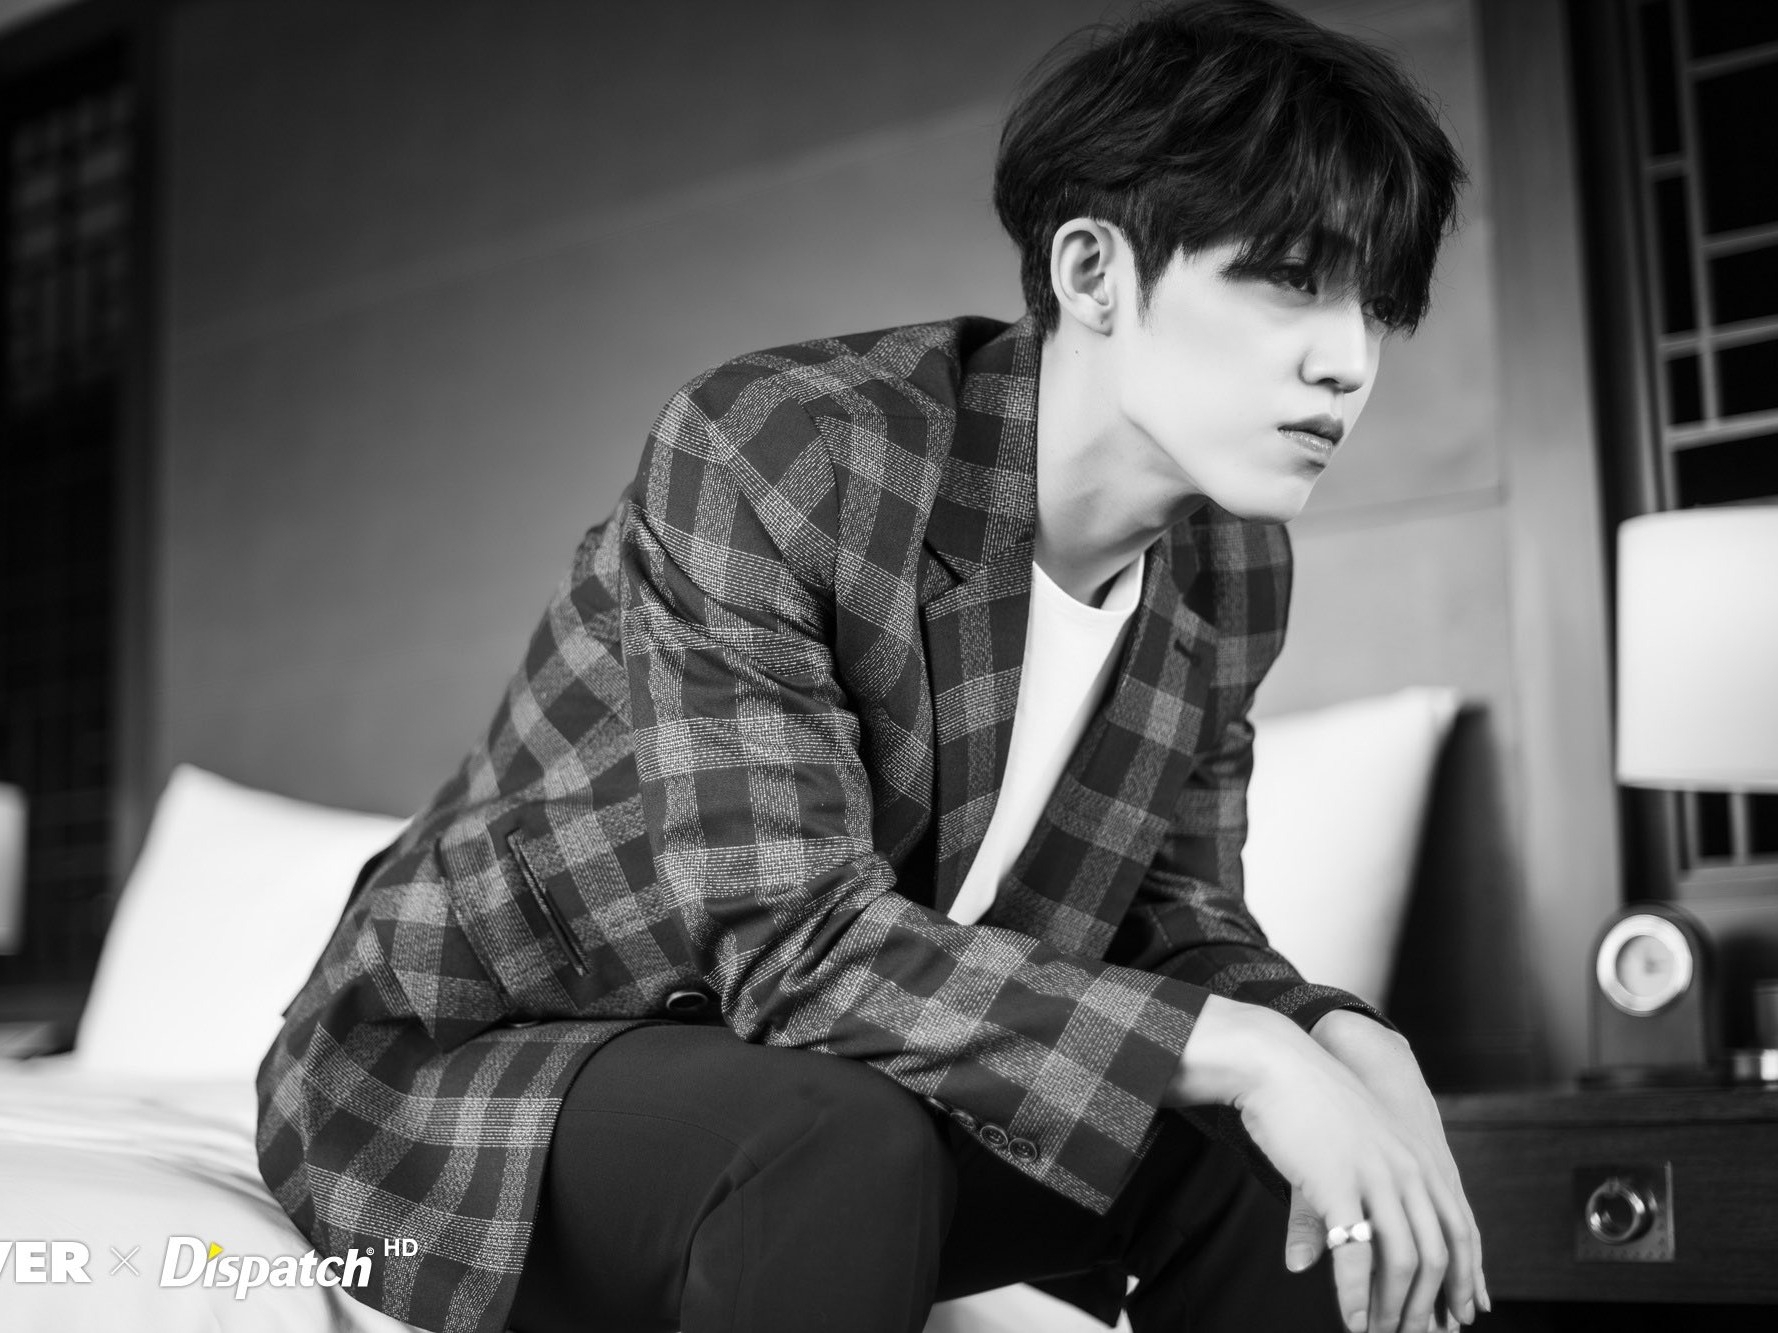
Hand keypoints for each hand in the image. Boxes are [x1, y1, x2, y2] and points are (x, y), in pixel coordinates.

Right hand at [1167, 997, 1479, 1332]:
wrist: (1276, 1062)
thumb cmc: (1307, 1104)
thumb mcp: (1344, 1152)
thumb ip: (1341, 1205)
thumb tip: (1308, 1259)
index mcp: (1418, 1159)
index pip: (1459, 1230)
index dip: (1466, 1278)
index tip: (1461, 1316)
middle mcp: (1408, 1170)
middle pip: (1437, 1254)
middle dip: (1430, 1305)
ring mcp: (1376, 1177)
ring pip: (1404, 1261)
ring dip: (1394, 1309)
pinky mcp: (1339, 1185)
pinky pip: (1355, 1254)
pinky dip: (1356, 1296)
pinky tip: (1350, 1320)